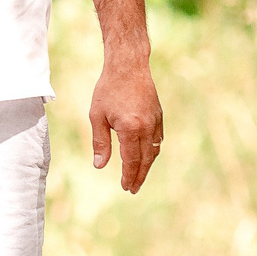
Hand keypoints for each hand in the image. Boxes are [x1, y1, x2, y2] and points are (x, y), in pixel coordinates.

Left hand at [87, 56, 162, 192]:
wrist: (128, 66)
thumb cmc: (108, 89)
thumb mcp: (97, 116)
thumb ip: (100, 142)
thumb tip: (99, 166)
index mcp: (130, 129)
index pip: (131, 160)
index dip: (128, 176)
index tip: (125, 187)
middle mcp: (147, 127)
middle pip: (145, 160)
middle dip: (139, 176)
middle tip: (133, 189)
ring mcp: (156, 121)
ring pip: (154, 151)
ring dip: (147, 166)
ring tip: (139, 177)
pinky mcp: (159, 115)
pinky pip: (158, 139)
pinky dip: (152, 151)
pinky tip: (146, 156)